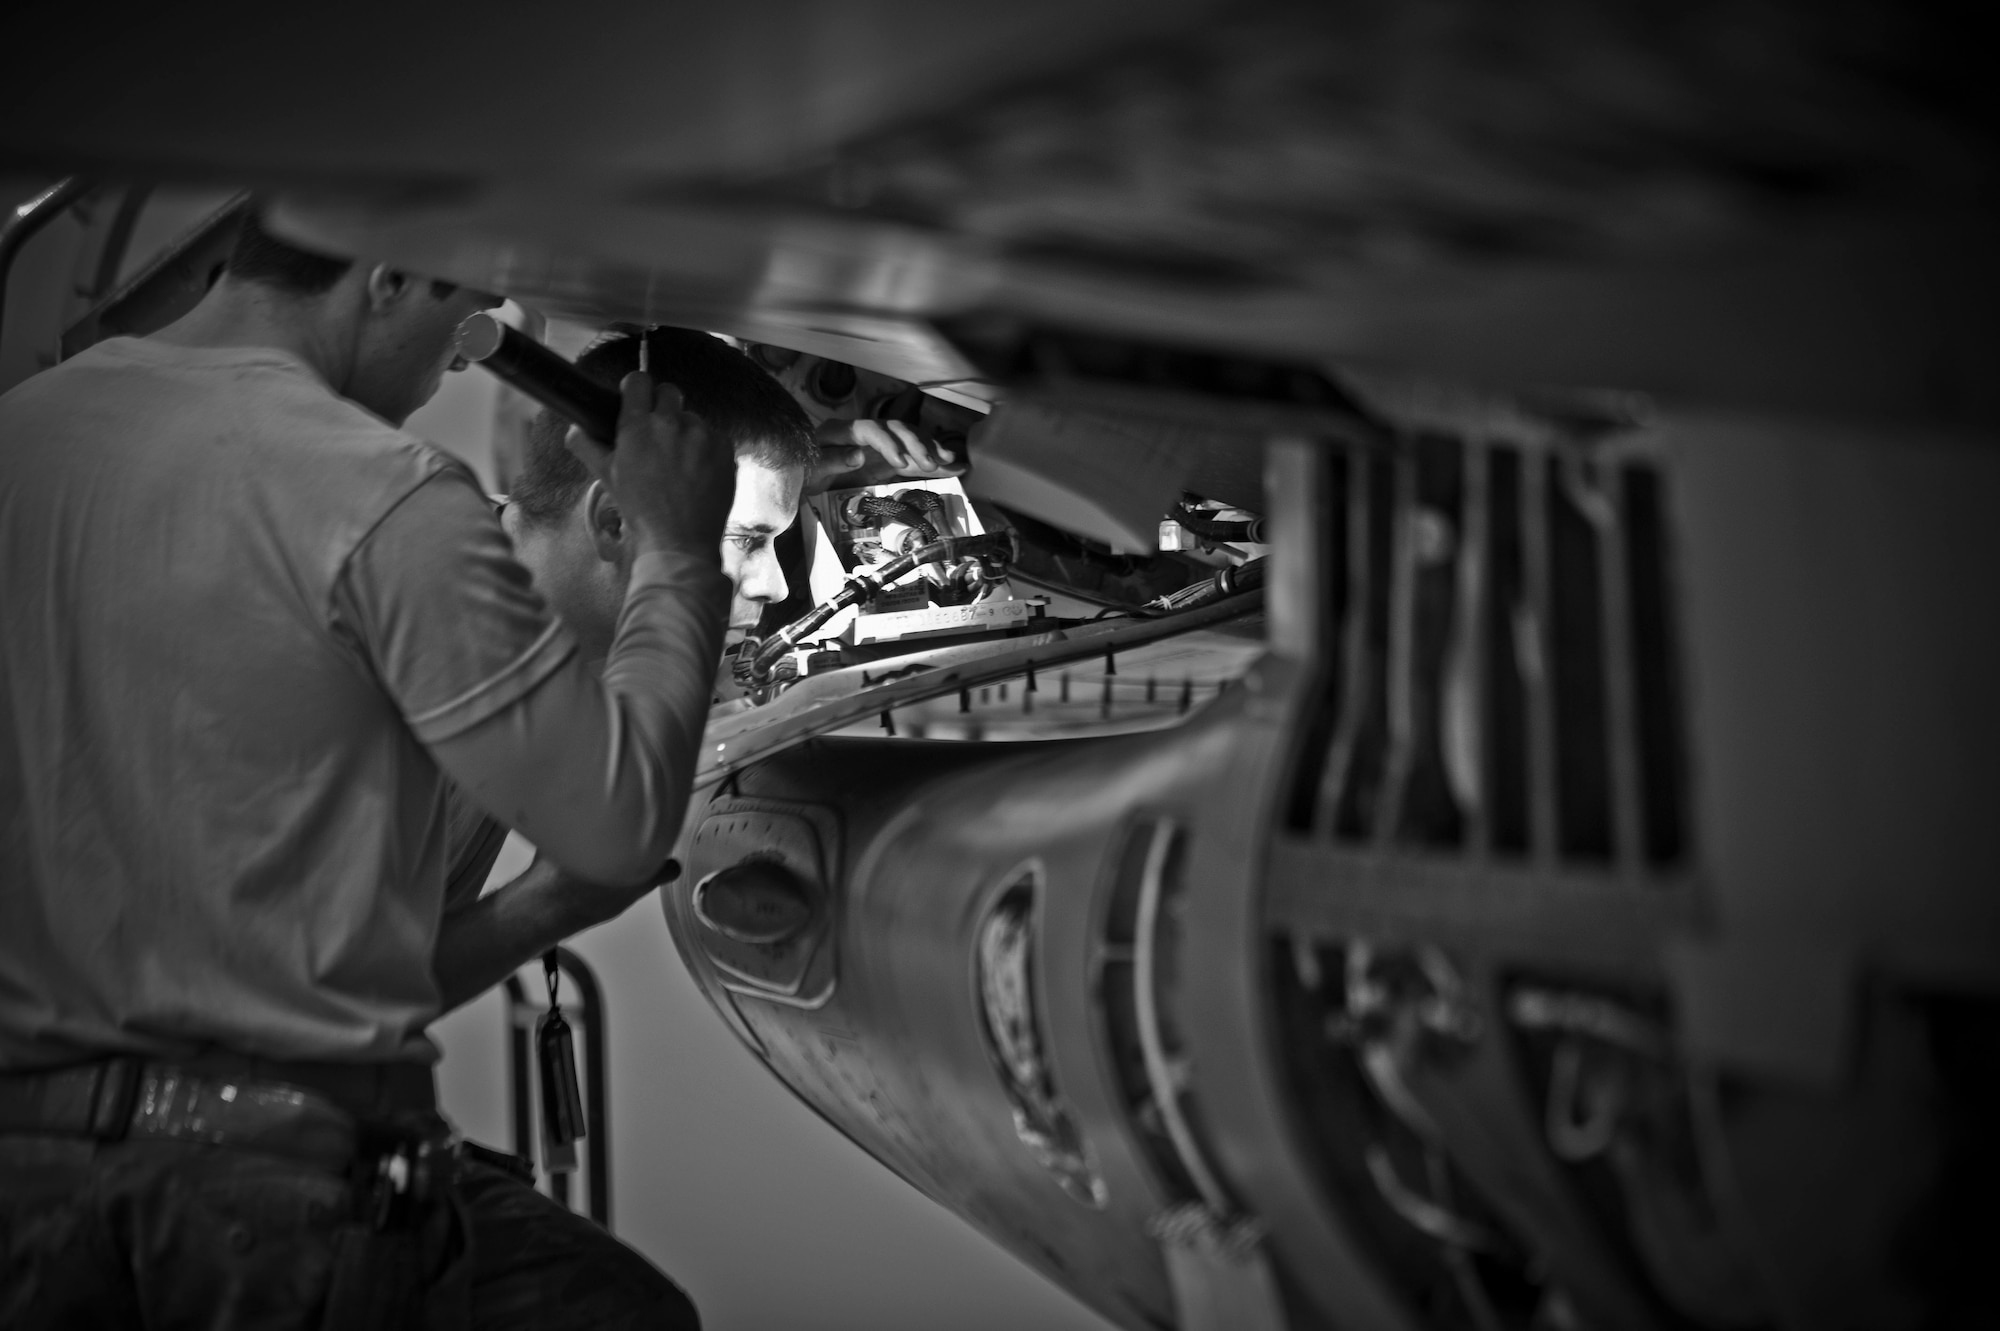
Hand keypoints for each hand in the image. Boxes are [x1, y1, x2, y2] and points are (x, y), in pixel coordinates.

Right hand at [565, 371, 735, 557]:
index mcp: (638, 426)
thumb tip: (575, 428)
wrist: (679, 540)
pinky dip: (706, 449)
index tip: (635, 400)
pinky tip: (697, 472)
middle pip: (669, 391)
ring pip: (692, 418)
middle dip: (662, 405)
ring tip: (679, 462)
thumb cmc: (639, 509)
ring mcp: (702, 435)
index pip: (638, 381)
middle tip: (658, 431)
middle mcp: (671, 423)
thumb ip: (586, 446)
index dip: (635, 388)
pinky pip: (713, 437)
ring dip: (685, 431)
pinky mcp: (725, 448)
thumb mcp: (606, 477)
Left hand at [808, 418, 965, 493]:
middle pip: (896, 429)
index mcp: (842, 431)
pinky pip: (913, 458)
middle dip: (917, 444)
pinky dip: (932, 461)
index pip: (871, 429)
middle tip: (932, 464)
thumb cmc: (803, 474)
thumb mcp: (809, 470)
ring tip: (949, 460)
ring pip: (909, 439)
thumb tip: (857, 455)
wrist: (802, 482)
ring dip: (930, 448)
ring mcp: (878, 445)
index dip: (888, 443)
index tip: (900, 462)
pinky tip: (954, 466)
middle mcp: (864, 432)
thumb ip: (830, 460)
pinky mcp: (887, 460)